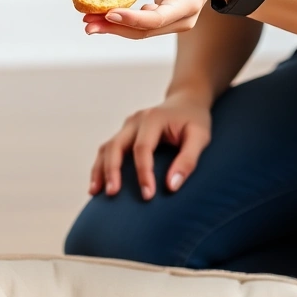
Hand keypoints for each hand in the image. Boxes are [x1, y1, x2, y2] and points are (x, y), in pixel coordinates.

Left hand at [84, 0, 242, 39]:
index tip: (109, 12)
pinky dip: (123, 21)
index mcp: (187, 5)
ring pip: (141, 32)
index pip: (156, 18)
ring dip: (114, 27)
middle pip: (144, 30)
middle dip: (114, 27)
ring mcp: (175, 25)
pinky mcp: (167, 23)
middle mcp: (182, 21)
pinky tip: (102, 17)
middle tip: (87, 23)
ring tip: (88, 21)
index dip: (131, 18)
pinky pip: (143, 26)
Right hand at [89, 90, 213, 200]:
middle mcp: (135, 120)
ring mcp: (126, 126)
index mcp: (153, 119)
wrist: (186, 101)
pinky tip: (98, 186)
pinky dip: (101, 167)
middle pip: (116, 145)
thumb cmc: (194, 121)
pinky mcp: (123, 134)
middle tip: (113, 193)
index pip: (142, 148)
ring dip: (100, 170)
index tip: (148, 195)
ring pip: (106, 148)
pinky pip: (107, 151)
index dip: (143, 173)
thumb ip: (188, 160)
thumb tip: (171, 186)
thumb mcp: (200, 137)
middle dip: (112, 171)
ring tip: (96, 193)